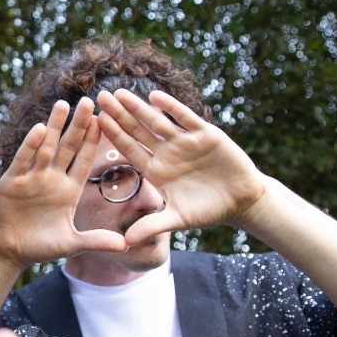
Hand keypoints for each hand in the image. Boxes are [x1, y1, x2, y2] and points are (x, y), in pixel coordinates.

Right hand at [0, 97, 126, 266]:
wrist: (9, 251)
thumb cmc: (41, 247)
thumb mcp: (71, 244)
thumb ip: (96, 241)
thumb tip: (125, 246)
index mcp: (69, 190)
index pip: (85, 160)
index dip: (94, 141)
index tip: (105, 121)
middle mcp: (52, 179)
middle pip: (68, 147)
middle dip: (78, 125)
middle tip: (89, 101)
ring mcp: (32, 178)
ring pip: (46, 147)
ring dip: (55, 126)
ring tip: (64, 104)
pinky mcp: (12, 182)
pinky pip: (23, 160)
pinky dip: (31, 145)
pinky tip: (40, 129)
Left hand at [95, 89, 267, 241]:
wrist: (241, 201)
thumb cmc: (208, 211)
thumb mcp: (178, 219)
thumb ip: (152, 226)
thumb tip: (126, 242)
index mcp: (156, 170)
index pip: (129, 149)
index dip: (113, 135)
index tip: (94, 122)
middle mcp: (166, 153)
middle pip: (137, 130)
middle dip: (119, 114)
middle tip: (98, 97)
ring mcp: (185, 142)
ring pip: (157, 121)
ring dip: (138, 107)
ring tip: (119, 93)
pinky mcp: (205, 134)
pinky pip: (185, 118)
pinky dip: (172, 108)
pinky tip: (155, 97)